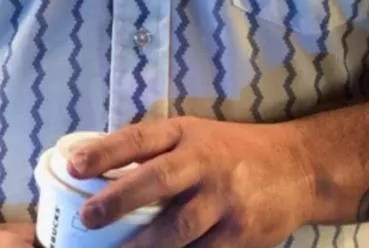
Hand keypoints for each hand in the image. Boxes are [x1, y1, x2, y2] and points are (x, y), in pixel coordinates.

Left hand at [66, 117, 314, 247]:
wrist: (295, 167)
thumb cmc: (231, 151)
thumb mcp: (194, 135)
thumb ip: (155, 151)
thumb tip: (99, 168)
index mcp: (185, 133)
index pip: (139, 139)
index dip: (105, 151)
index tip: (73, 165)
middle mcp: (203, 163)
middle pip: (157, 180)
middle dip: (119, 199)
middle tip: (87, 217)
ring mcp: (223, 200)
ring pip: (178, 228)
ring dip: (142, 247)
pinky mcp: (241, 234)